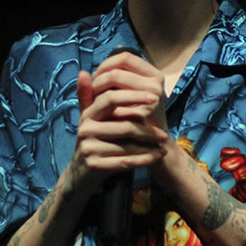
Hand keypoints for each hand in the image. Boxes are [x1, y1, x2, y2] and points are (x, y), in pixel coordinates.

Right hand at [65, 60, 167, 193]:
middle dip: (147, 128)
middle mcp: (85, 129)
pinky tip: (157, 157)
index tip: (155, 97)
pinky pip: (126, 162)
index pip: (110, 98)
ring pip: (127, 145)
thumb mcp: (90, 118)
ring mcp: (89, 148)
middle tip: (164, 131)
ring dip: (149, 146)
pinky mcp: (95, 166)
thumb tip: (83, 71)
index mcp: (87, 114)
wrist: (81, 174)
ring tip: (163, 144)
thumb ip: (90, 96)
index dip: (134, 96)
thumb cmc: (93, 141)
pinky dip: (144, 160)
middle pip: (123, 124)